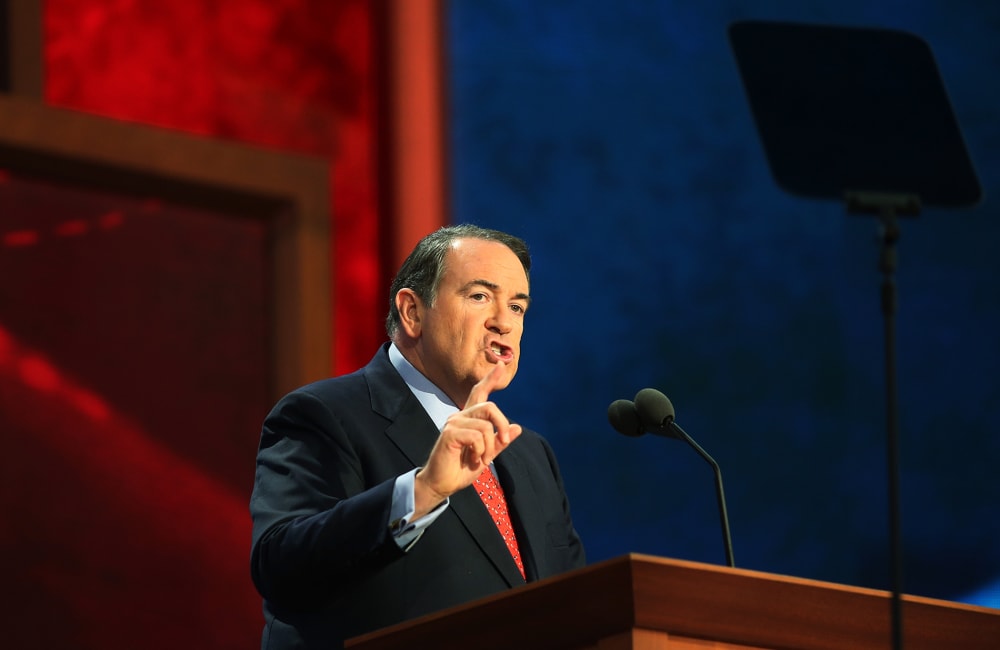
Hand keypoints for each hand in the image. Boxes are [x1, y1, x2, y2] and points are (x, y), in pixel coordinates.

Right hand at [414, 362, 522, 516]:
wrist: (442, 484)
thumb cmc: (460, 469)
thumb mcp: (486, 455)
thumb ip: (500, 441)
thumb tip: (517, 428)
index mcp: (469, 419)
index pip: (479, 392)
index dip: (491, 379)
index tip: (501, 365)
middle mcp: (460, 416)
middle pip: (490, 407)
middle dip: (502, 425)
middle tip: (503, 443)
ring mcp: (453, 423)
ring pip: (486, 426)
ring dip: (489, 447)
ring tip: (479, 459)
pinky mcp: (449, 433)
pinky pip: (477, 436)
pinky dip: (480, 452)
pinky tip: (472, 459)